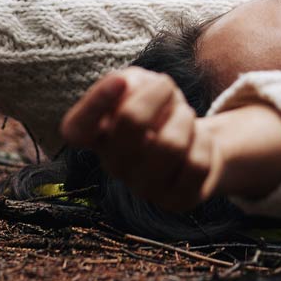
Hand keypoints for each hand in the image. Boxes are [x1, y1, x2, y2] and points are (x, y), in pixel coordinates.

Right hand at [61, 67, 280, 207]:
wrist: (194, 139)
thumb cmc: (159, 108)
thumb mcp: (141, 85)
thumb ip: (129, 82)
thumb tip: (125, 86)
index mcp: (97, 136)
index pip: (77, 129)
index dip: (95, 103)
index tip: (120, 80)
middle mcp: (114, 165)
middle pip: (131, 120)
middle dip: (159, 94)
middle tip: (169, 89)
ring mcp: (143, 188)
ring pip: (170, 145)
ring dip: (185, 118)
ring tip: (184, 116)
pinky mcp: (175, 200)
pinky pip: (196, 165)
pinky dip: (204, 142)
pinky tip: (196, 141)